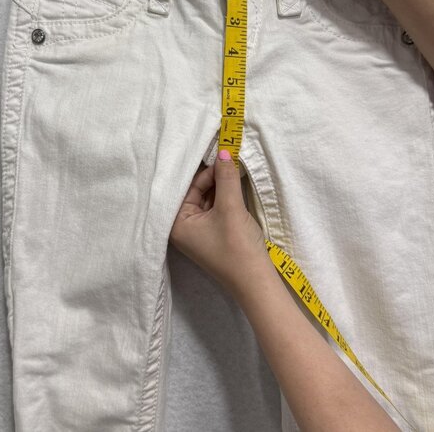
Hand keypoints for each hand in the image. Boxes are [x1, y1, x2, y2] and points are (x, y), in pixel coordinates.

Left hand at [169, 149, 270, 293]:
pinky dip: (224, 195)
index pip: (186, 187)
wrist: (257, 282)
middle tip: (229, 157)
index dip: (204, 170)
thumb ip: (226, 178)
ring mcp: (198, 231)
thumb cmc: (237, 246)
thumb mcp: (231, 207)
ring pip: (207, 198)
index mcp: (176, 223)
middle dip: (212, 176)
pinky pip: (215, 207)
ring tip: (233, 166)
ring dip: (220, 184)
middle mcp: (182, 227)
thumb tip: (224, 151)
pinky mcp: (213, 234)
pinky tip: (234, 183)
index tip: (221, 153)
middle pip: (195, 191)